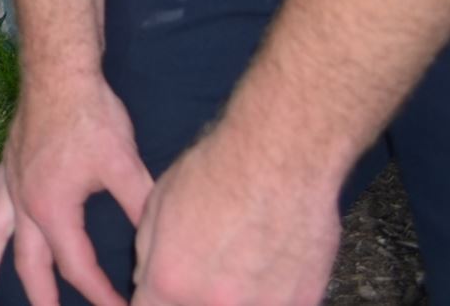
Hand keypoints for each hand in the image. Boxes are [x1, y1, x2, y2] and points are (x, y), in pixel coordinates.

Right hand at [0, 74, 154, 305]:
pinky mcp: (7, 167)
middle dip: (44, 299)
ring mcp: (11, 185)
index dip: (102, 295)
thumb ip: (140, 208)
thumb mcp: (125, 166)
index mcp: (53, 211)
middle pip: (32, 265)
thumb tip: (158, 246)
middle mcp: (25, 205)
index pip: (79, 267)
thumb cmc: (92, 117)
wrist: (59, 73)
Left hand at [131, 126, 340, 305]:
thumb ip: (148, 254)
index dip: (156, 299)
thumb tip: (146, 283)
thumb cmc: (215, 170)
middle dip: (194, 297)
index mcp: (170, 282)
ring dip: (238, 297)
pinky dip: (274, 294)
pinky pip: (280, 305)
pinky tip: (274, 266)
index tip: (167, 291)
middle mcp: (214, 304)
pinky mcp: (304, 303)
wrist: (279, 158)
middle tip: (211, 268)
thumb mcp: (157, 205)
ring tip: (245, 263)